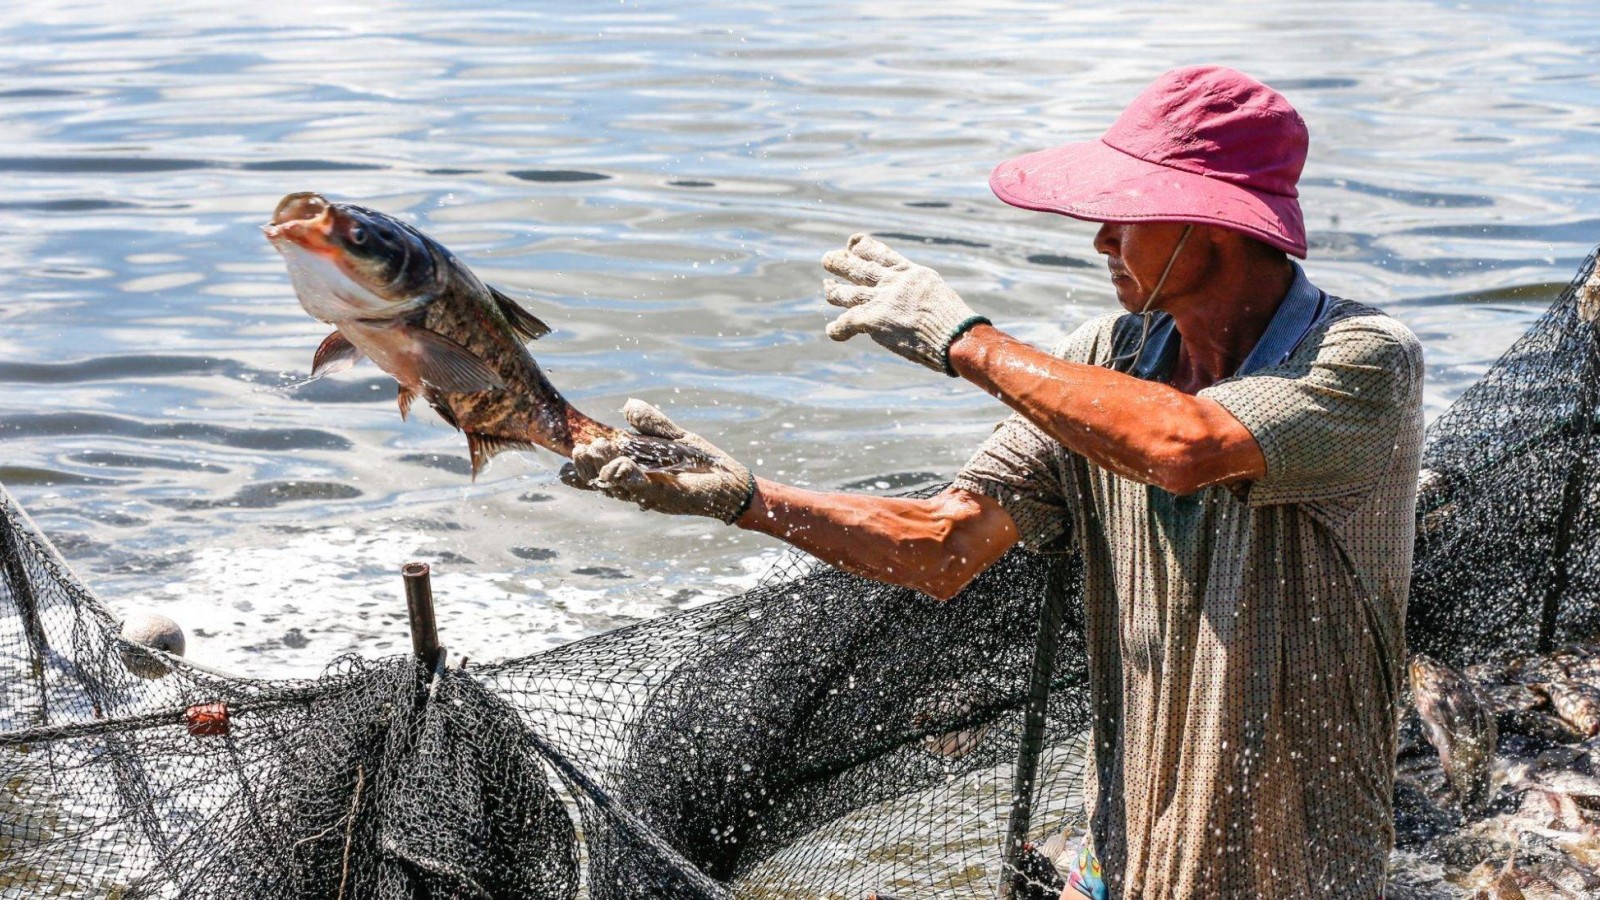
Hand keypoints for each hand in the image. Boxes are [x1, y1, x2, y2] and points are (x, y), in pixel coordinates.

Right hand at [560, 399, 754, 523]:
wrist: (731, 480)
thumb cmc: (701, 462)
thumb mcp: (673, 437)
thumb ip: (651, 422)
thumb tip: (627, 405)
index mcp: (633, 470)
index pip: (599, 472)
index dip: (580, 468)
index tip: (569, 455)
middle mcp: (636, 486)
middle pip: (601, 481)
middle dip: (587, 467)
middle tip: (581, 449)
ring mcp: (649, 493)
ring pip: (617, 485)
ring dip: (602, 468)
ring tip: (594, 451)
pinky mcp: (667, 496)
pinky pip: (642, 488)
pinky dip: (629, 477)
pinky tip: (620, 464)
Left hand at [821, 233, 988, 374]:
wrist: (952, 332)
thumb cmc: (954, 320)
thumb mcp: (938, 294)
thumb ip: (920, 293)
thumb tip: (916, 304)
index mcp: (909, 273)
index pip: (880, 254)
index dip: (863, 247)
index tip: (852, 242)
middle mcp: (892, 282)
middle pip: (860, 268)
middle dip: (841, 263)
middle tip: (827, 258)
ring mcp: (880, 299)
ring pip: (848, 293)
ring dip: (834, 290)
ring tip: (826, 286)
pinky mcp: (872, 319)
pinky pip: (847, 323)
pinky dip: (838, 328)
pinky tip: (832, 331)